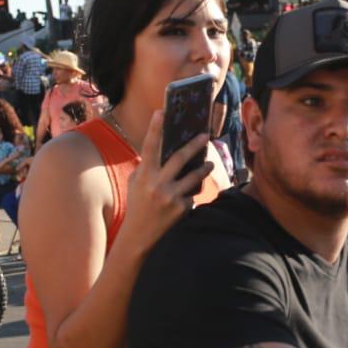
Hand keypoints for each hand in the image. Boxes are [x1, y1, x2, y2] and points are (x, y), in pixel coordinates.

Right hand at [119, 110, 213, 251]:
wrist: (138, 236)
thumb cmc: (137, 204)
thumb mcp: (137, 183)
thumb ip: (148, 168)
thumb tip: (167, 151)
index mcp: (144, 175)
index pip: (150, 147)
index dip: (155, 128)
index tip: (162, 112)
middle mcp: (157, 184)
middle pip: (180, 159)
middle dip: (194, 145)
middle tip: (205, 136)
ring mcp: (170, 197)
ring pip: (194, 177)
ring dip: (204, 168)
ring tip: (210, 164)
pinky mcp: (181, 209)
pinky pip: (192, 194)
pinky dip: (192, 192)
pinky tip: (190, 194)